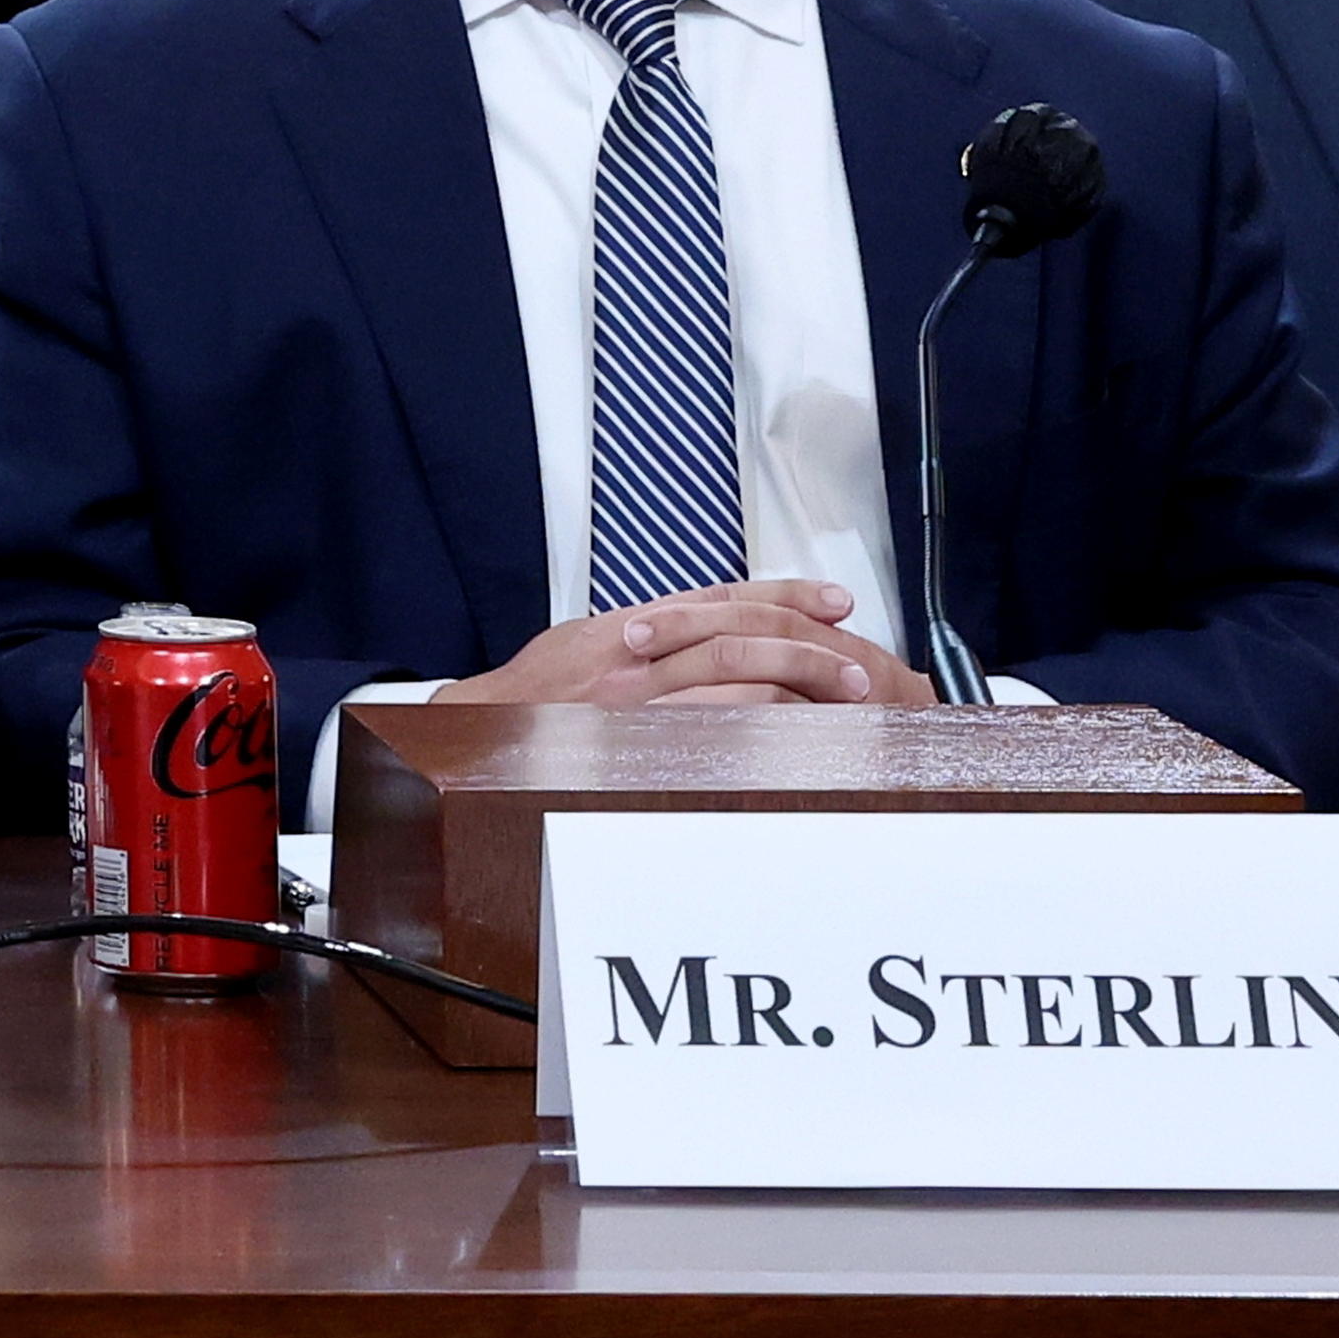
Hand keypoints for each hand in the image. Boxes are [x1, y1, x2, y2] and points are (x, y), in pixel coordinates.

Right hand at [436, 580, 933, 709]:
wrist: (480, 734)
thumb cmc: (535, 695)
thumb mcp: (587, 643)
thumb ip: (649, 631)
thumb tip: (712, 623)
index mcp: (631, 625)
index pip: (724, 598)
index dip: (787, 594)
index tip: (837, 601)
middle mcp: (635, 655)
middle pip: (742, 637)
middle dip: (809, 649)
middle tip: (858, 668)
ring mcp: (635, 702)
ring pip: (737, 682)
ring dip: (801, 691)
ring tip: (847, 703)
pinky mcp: (636, 743)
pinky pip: (715, 734)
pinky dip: (764, 733)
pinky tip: (801, 739)